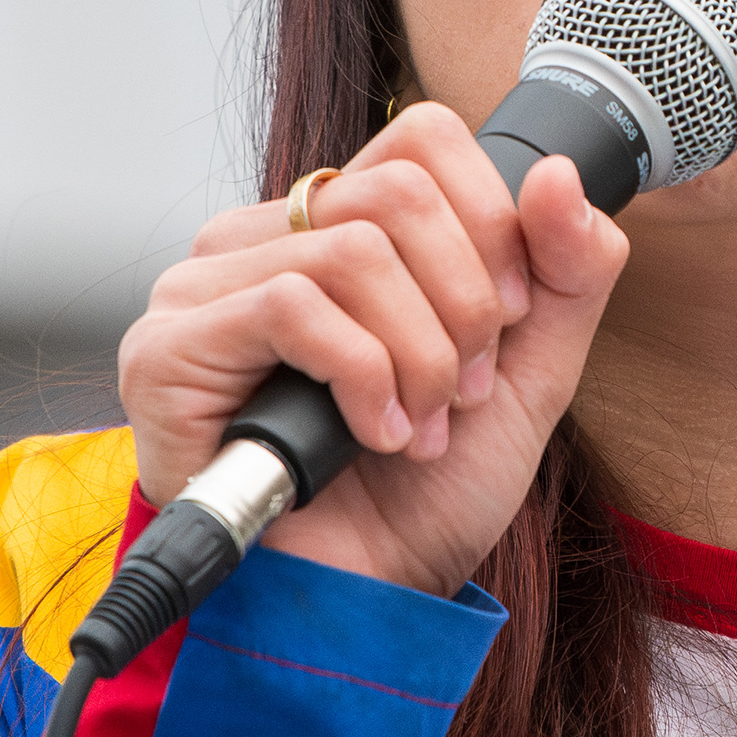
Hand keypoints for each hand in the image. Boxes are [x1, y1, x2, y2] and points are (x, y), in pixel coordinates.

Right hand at [116, 103, 629, 596]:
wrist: (370, 600)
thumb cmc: (429, 493)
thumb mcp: (530, 374)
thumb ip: (566, 274)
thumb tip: (562, 173)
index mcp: (340, 226)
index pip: (422, 135)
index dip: (491, 221)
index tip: (509, 319)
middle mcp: (264, 238)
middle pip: (399, 192)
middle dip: (464, 306)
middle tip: (463, 392)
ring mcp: (205, 288)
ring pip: (352, 250)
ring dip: (418, 357)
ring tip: (418, 428)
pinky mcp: (170, 348)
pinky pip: (291, 306)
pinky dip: (362, 378)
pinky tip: (369, 438)